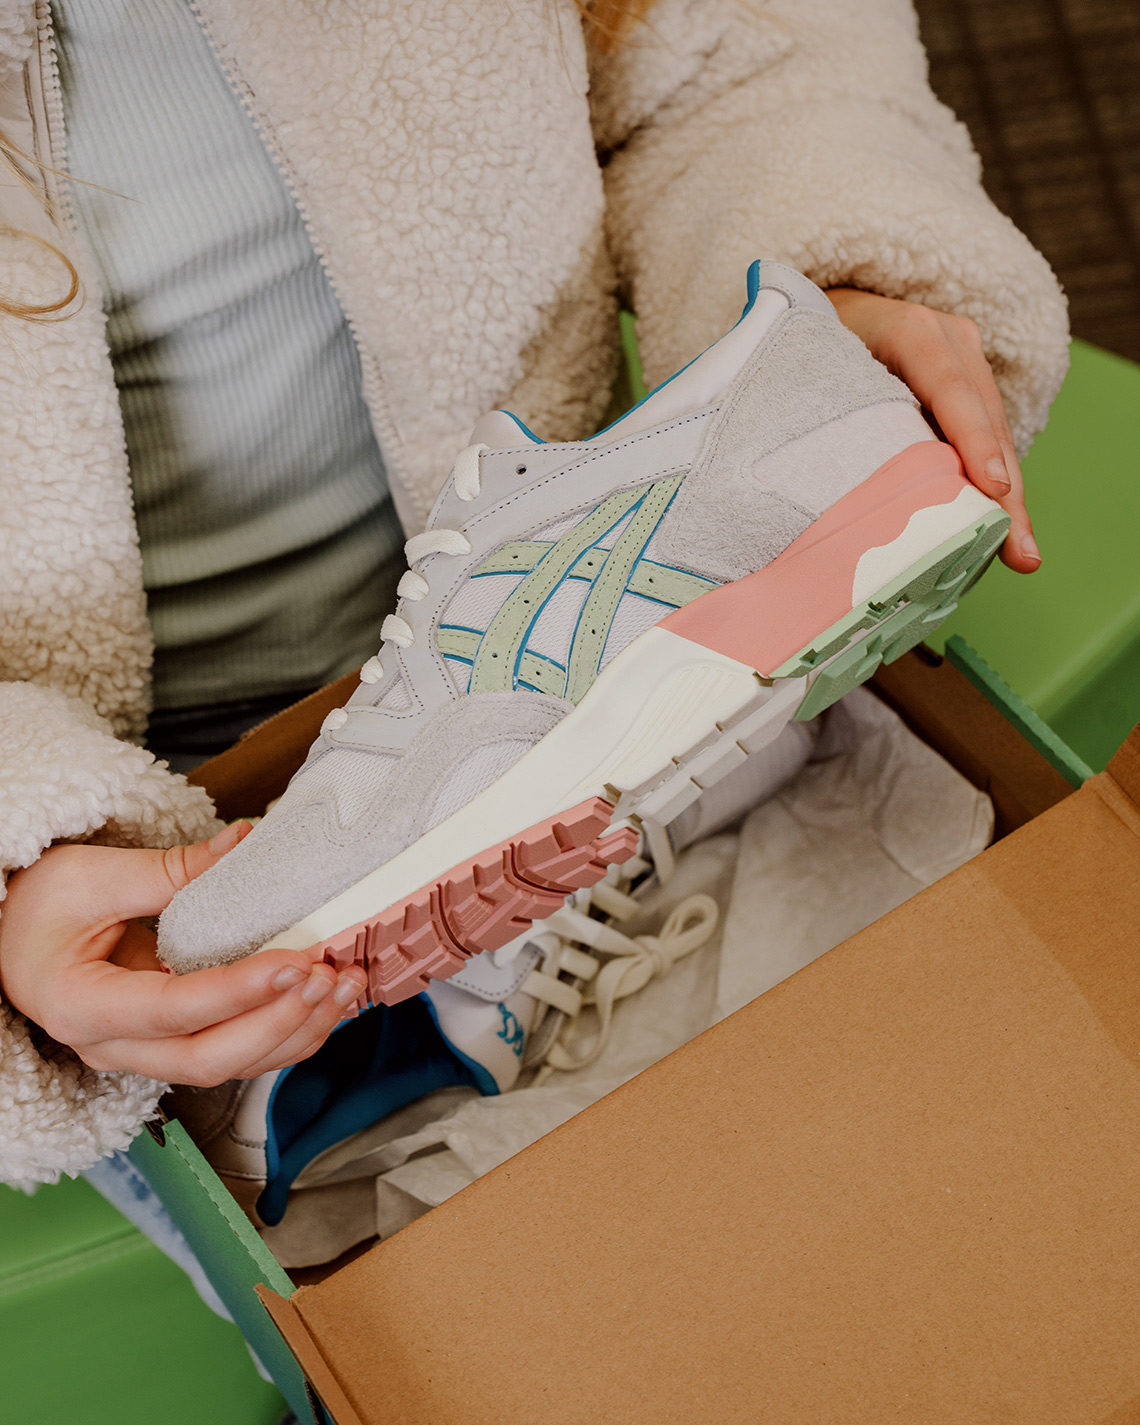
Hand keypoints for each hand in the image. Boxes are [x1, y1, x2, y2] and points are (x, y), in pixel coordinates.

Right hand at [0, 823, 366, 1084]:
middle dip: (279, 1021)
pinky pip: (238, 1050)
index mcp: (84, 1007)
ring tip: (345, 985)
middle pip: (209, 1057)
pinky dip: (289, 1030)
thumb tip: (243, 844)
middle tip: (328, 976)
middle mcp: (116, 1046)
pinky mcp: (176, 1041)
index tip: (295, 963)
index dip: (240, 992)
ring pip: (231, 1065)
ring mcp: (147, 1053)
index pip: (174, 1011)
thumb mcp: (89, 876)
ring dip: (297, 1030)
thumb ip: (168, 869)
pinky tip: (327, 1002)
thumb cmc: (40, 908)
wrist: (15, 937)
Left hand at [826, 287, 1040, 572]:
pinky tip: (1002, 531)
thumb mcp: (813, 360)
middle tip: (1021, 551)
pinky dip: (995, 485)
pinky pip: (989, 437)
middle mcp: (950, 337)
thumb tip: (823, 486)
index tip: (993, 487)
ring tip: (1022, 554)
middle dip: (1007, 490)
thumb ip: (827, 406)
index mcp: (909, 329)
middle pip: (985, 420)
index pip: (947, 387)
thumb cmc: (816, 340)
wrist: (839, 304)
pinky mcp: (972, 382)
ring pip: (996, 434)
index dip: (972, 439)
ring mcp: (968, 358)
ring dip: (1010, 498)